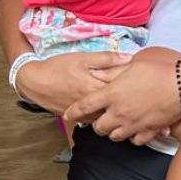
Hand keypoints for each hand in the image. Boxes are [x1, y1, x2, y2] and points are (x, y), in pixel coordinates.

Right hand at [15, 50, 132, 114]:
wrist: (34, 82)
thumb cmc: (59, 67)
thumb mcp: (82, 58)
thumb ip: (106, 58)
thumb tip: (129, 57)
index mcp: (96, 87)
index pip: (122, 89)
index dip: (135, 86)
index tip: (145, 82)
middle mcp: (93, 104)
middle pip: (117, 105)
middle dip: (130, 101)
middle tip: (143, 96)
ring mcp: (86, 114)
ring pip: (109, 116)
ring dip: (119, 112)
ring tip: (132, 106)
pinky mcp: (79, 120)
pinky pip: (98, 121)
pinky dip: (107, 117)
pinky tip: (114, 113)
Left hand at [64, 51, 180, 143]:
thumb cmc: (158, 71)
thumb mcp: (131, 65)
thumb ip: (111, 71)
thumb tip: (96, 74)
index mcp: (111, 94)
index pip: (83, 107)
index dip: (72, 112)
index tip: (67, 116)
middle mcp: (119, 112)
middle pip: (98, 128)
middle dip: (96, 124)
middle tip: (101, 118)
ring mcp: (133, 124)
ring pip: (114, 137)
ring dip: (113, 131)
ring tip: (118, 124)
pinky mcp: (148, 131)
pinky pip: (134, 141)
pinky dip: (132, 137)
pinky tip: (135, 130)